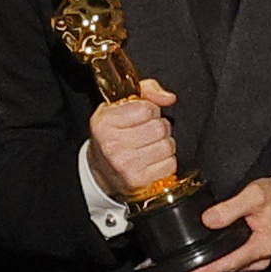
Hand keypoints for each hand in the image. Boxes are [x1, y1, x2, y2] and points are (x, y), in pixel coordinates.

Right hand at [88, 79, 177, 200]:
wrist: (100, 172)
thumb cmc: (112, 136)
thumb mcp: (119, 107)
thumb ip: (146, 91)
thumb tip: (169, 97)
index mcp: (105, 122)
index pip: (147, 108)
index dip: (150, 110)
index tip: (143, 116)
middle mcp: (112, 144)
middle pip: (159, 127)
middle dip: (159, 127)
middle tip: (148, 132)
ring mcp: (125, 164)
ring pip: (167, 145)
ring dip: (164, 144)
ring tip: (151, 145)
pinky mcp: (138, 180)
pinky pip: (170, 164)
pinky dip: (166, 161)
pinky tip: (153, 160)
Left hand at [169, 174, 270, 271]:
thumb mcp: (254, 195)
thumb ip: (231, 208)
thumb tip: (208, 220)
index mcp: (262, 246)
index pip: (229, 263)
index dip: (207, 270)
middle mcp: (260, 258)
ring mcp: (256, 260)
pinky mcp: (250, 257)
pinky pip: (229, 266)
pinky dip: (212, 270)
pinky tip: (198, 270)